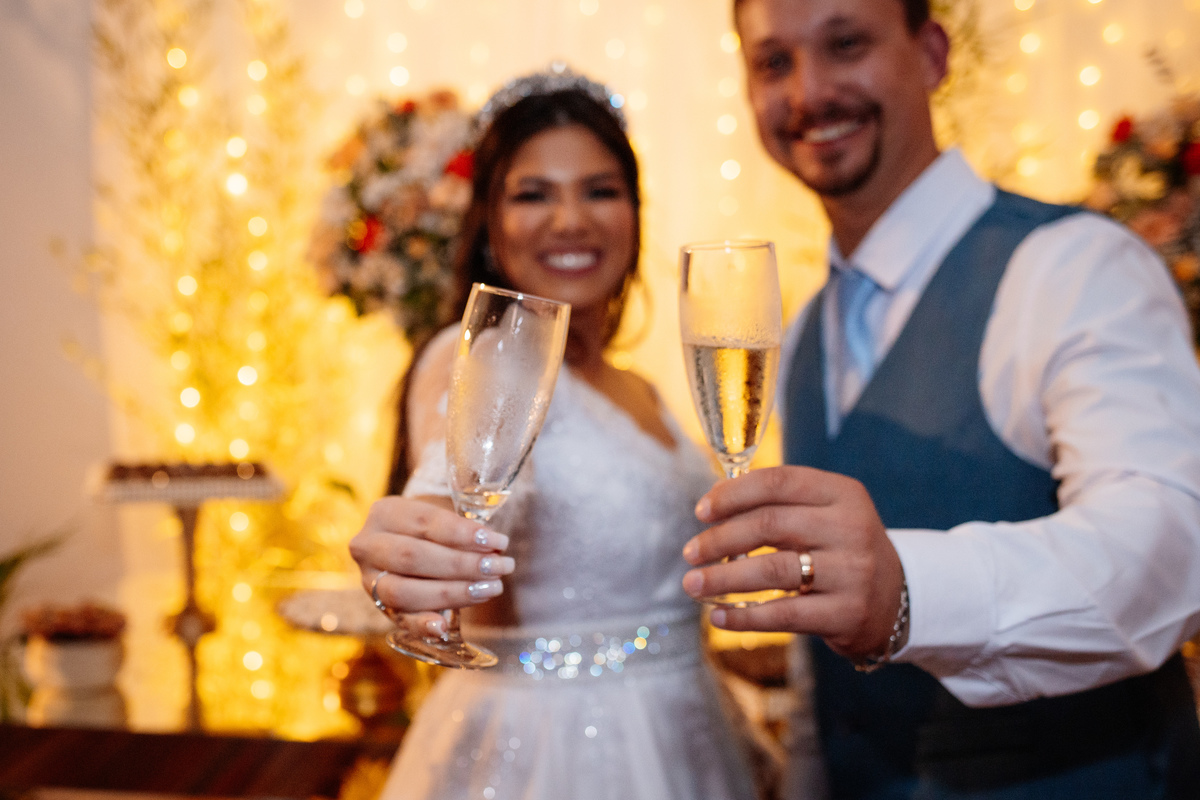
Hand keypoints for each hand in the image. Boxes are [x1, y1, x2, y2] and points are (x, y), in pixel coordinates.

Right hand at [349, 495, 512, 637]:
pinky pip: (400, 620)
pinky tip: (443, 627)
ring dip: (452, 592)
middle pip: (412, 557)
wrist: (405, 544)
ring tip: (490, 588)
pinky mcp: (380, 607)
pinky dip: (422, 625)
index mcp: (384, 513)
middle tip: (499, 567)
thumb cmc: (432, 528)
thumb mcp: (441, 517)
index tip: (498, 542)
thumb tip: (495, 550)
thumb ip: (463, 532)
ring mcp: (370, 580)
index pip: (425, 521)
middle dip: (461, 564)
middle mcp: (368, 546)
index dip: (464, 533)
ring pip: (404, 591)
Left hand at [681, 465, 903, 660]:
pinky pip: (783, 615)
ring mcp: (853, 573)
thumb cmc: (841, 550)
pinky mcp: (847, 613)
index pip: (779, 482)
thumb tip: (713, 505)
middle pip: (770, 525)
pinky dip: (744, 616)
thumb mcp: (826, 514)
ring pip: (772, 571)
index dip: (733, 494)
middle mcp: (851, 528)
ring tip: (693, 583)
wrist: (898, 600)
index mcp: (843, 493)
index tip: (701, 511)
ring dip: (723, 578)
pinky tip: (718, 616)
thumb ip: (780, 505)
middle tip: (690, 552)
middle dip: (719, 539)